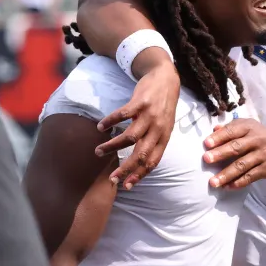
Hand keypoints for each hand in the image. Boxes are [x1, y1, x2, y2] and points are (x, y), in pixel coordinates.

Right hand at [94, 64, 179, 189]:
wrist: (166, 79)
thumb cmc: (163, 106)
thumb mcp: (164, 126)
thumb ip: (154, 142)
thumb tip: (141, 163)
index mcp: (164, 137)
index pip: (152, 162)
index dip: (139, 175)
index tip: (126, 186)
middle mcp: (158, 129)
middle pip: (140, 154)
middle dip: (125, 169)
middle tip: (111, 178)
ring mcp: (150, 115)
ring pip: (129, 137)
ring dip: (112, 146)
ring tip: (98, 151)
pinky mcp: (140, 102)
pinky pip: (122, 115)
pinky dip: (110, 122)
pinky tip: (101, 127)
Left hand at [203, 118, 265, 188]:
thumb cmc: (260, 137)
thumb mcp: (248, 127)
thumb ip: (231, 127)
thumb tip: (214, 129)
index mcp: (249, 127)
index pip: (233, 131)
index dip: (219, 137)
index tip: (206, 143)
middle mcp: (257, 140)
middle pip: (237, 147)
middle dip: (221, 153)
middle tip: (206, 159)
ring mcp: (262, 155)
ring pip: (242, 165)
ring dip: (227, 174)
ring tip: (213, 182)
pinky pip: (250, 176)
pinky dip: (238, 183)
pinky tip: (227, 187)